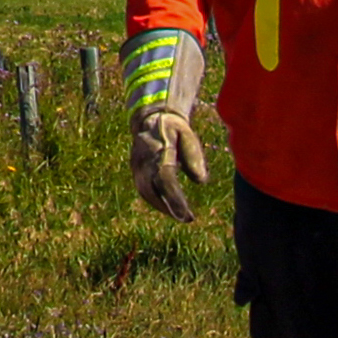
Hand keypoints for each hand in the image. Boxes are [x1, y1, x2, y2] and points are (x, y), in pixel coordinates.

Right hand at [129, 109, 208, 223]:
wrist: (150, 118)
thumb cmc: (173, 128)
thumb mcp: (188, 136)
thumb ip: (193, 157)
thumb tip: (201, 181)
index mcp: (157, 151)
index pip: (165, 180)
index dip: (175, 199)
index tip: (187, 216)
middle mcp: (143, 160)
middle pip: (151, 190)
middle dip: (168, 207)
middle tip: (187, 219)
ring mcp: (136, 165)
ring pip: (146, 192)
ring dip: (162, 206)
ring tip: (180, 216)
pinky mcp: (136, 170)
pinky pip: (144, 189)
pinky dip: (156, 200)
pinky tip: (169, 207)